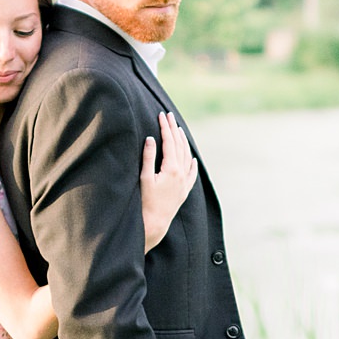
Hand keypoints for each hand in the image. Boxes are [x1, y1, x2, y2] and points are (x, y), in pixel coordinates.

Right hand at [139, 112, 198, 251]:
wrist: (155, 223)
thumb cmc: (145, 201)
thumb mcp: (144, 178)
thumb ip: (148, 157)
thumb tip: (151, 139)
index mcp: (171, 168)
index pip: (169, 142)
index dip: (165, 127)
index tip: (161, 115)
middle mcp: (181, 174)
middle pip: (179, 146)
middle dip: (174, 129)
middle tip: (169, 116)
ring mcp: (184, 182)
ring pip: (187, 157)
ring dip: (183, 142)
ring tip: (179, 130)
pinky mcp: (184, 191)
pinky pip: (192, 174)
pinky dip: (193, 163)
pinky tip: (193, 158)